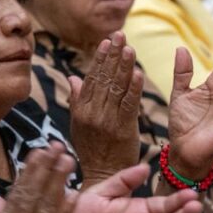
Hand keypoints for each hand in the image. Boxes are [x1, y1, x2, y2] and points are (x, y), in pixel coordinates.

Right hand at [0, 144, 77, 212]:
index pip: (18, 194)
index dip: (30, 171)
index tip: (38, 152)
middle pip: (31, 194)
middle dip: (44, 168)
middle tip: (56, 146)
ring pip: (45, 207)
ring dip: (58, 182)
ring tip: (68, 160)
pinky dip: (65, 212)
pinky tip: (74, 195)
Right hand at [68, 32, 141, 183]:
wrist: (102, 177)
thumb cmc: (92, 152)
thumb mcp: (78, 126)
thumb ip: (77, 100)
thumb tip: (74, 77)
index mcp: (81, 110)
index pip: (92, 78)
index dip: (100, 59)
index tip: (107, 41)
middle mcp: (92, 113)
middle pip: (104, 78)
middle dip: (113, 55)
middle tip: (120, 35)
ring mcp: (107, 121)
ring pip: (117, 88)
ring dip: (124, 66)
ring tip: (129, 48)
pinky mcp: (123, 129)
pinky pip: (129, 105)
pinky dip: (134, 88)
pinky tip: (138, 73)